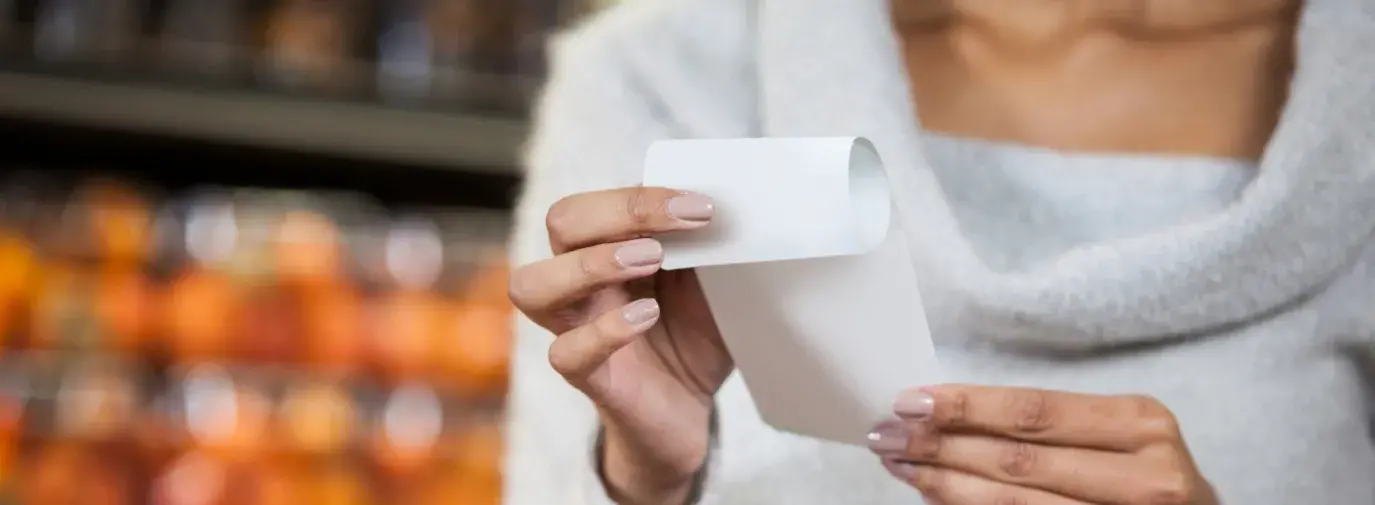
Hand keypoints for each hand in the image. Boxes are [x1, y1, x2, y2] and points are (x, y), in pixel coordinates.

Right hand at [509, 187, 732, 503]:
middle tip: (670, 234)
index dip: (640, 197)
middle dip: (615, 214)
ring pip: (532, 285)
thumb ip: (707, 245)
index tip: (700, 207)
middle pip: (560, 222)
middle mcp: (581, 281)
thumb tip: (732, 205)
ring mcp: (575, 327)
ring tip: (649, 262)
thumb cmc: (694, 334)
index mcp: (608, 246)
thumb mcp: (710, 282)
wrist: (691, 410)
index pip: (597, 202)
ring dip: (590, 264)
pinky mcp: (588, 376)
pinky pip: (566, 352)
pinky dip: (604, 331)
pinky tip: (647, 317)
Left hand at [868, 385, 1218, 504]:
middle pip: (1017, 458)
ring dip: (944, 484)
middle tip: (886, 433)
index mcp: (1142, 425)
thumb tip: (945, 413)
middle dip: (941, 444)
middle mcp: (1145, 478)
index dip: (965, 406)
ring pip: (1012, 504)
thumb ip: (1049, 427)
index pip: (1034, 411)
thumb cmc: (1143, 481)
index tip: (909, 400)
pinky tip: (936, 498)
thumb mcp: (1116, 440)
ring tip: (900, 466)